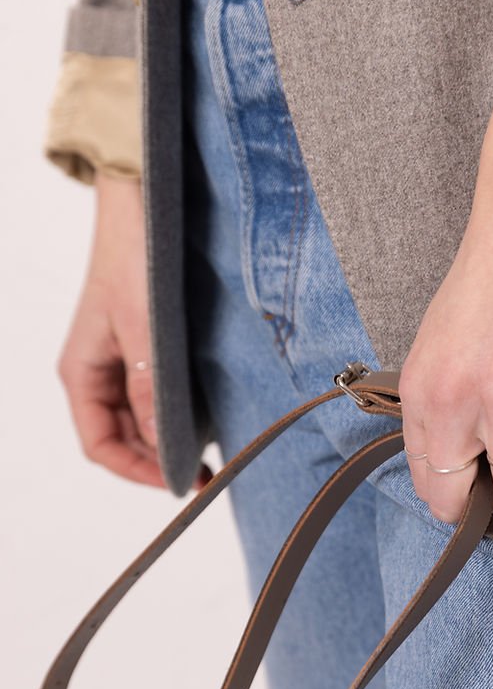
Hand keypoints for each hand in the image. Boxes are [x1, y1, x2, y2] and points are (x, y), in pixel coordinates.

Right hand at [56, 174, 213, 490]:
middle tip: (209, 476)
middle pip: (125, 439)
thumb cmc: (136, 259)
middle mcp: (101, 373)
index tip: (179, 482)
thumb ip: (149, 390)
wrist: (148, 206)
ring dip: (174, 441)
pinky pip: (162, 397)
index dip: (137, 471)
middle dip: (161, 461)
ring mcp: (125, 363)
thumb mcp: (144, 331)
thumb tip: (163, 446)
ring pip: (145, 421)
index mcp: (82, 373)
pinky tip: (210, 423)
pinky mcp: (152, 351)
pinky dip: (183, 415)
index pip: (101, 445)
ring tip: (213, 454)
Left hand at [398, 102, 492, 524]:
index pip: (425, 478)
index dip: (452, 497)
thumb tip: (458, 447)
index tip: (474, 494)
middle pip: (462, 494)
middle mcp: (451, 401)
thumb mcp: (440, 341)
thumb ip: (442, 396)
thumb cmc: (492, 273)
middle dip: (489, 499)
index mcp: (420, 389)